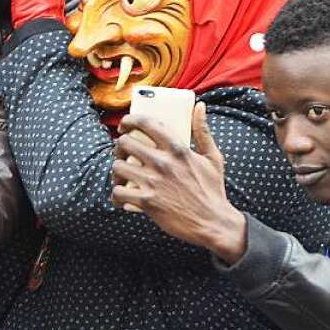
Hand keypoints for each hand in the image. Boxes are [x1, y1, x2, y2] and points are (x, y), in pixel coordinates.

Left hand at [110, 103, 246, 263]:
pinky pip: (118, 193)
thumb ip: (203, 131)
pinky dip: (116, 195)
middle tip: (122, 154)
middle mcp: (163, 163)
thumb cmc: (213, 190)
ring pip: (117, 167)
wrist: (213, 223)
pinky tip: (121, 197)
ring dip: (116, 171)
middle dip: (119, 147)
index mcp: (178, 149)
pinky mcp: (147, 202)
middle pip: (124, 143)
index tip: (125, 125)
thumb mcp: (213, 157)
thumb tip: (200, 106)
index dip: (129, 120)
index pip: (146, 123)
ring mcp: (153, 183)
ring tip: (121, 176)